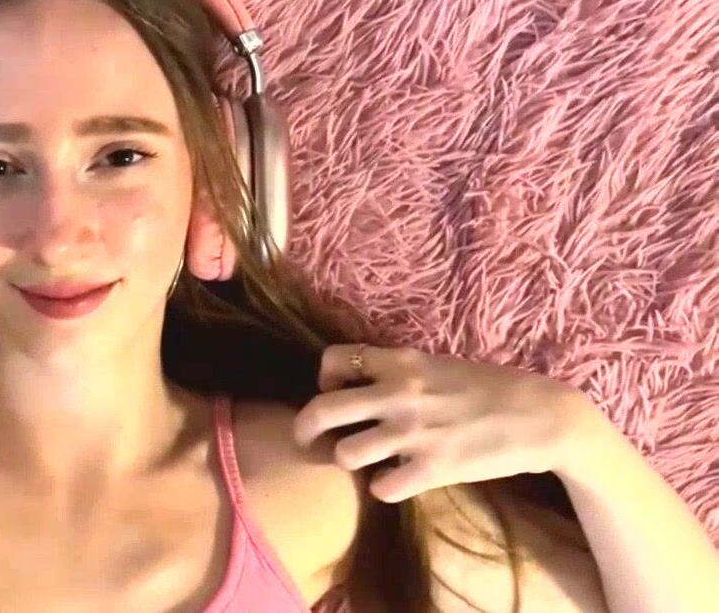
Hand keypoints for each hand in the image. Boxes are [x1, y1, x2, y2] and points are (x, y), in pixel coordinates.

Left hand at [292, 344, 602, 503]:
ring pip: (345, 453)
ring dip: (349, 460)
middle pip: (321, 410)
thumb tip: (363, 383)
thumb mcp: (438, 365)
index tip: (336, 392)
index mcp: (401, 362)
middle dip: (305, 428)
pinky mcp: (431, 469)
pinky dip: (383, 488)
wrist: (541, 416)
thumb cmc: (491, 388)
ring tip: (363, 462)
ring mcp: (412, 433)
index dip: (325, 379)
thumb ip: (400, 371)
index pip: (333, 359)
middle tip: (307, 440)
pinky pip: (380, 488)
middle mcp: (398, 394)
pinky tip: (395, 481)